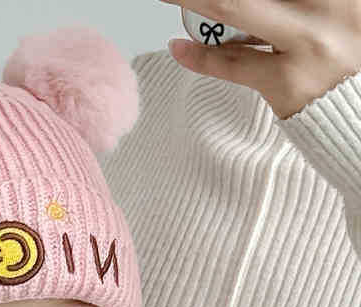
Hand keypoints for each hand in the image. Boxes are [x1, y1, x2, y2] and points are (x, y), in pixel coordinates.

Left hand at [158, 0, 360, 117]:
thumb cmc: (348, 52)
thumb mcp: (334, 12)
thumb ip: (295, 5)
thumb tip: (246, 6)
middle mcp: (326, 10)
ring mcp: (307, 47)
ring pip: (237, 10)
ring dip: (197, 3)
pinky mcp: (287, 83)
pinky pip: (234, 65)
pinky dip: (201, 55)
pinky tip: (178, 47)